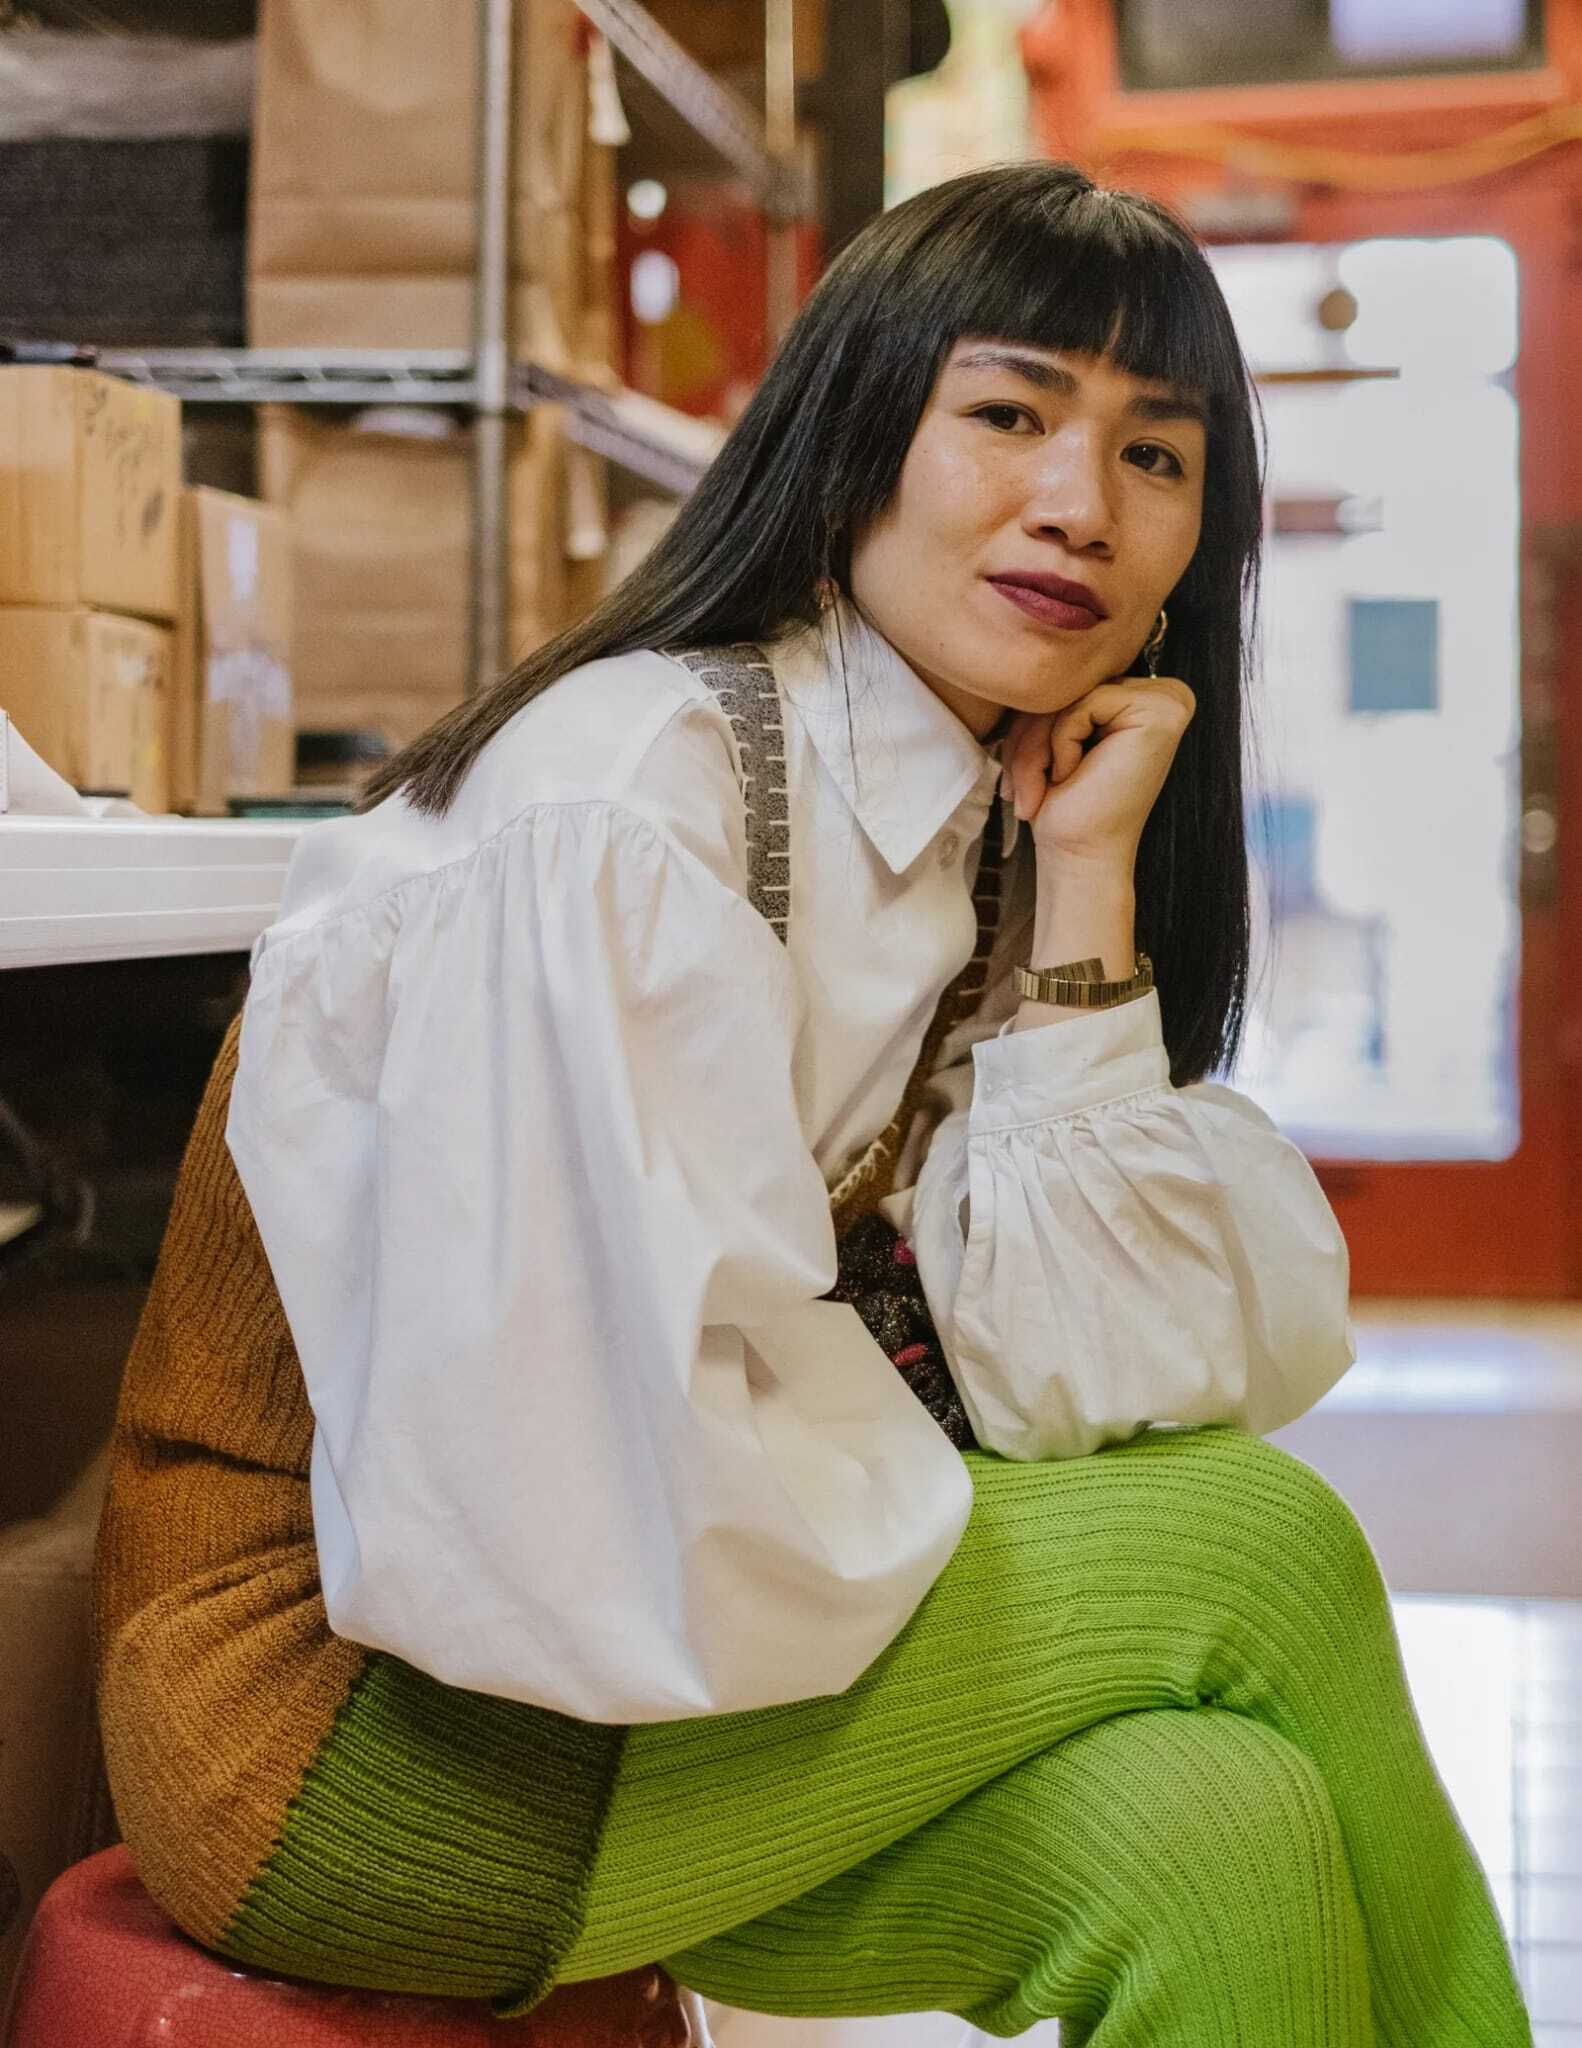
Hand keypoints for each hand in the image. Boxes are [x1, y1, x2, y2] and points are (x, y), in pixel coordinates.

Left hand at [1000, 672, 1195, 867]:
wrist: (1079, 856)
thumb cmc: (1065, 805)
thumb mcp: (1052, 735)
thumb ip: (1056, 694)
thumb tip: (1030, 652)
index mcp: (1144, 695)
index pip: (1069, 682)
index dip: (1035, 723)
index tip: (1027, 776)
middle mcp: (1165, 692)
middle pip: (1068, 684)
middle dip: (1029, 734)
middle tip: (1021, 790)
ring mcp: (1168, 699)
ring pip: (1068, 694)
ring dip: (1034, 746)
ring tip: (1035, 791)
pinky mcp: (1159, 711)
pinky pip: (1079, 706)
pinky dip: (1059, 745)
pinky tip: (1069, 779)